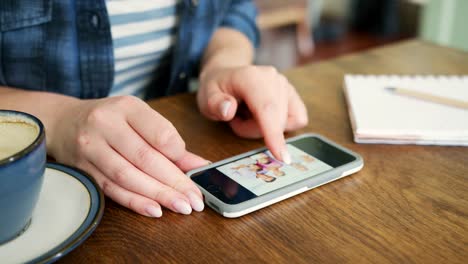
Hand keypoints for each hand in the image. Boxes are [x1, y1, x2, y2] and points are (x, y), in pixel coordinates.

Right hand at [49, 96, 207, 216]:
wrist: (64, 122)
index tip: (194, 171)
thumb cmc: (111, 120)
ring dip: (157, 195)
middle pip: (145, 158)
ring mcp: (91, 147)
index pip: (160, 133)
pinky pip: (111, 189)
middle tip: (194, 200)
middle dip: (174, 183)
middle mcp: (106, 124)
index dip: (179, 155)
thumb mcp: (141, 119)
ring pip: (128, 176)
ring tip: (180, 207)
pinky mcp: (83, 169)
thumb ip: (170, 142)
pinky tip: (154, 210)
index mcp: (127, 107)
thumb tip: (199, 166)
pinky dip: (135, 202)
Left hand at [197, 65, 307, 162]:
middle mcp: (273, 79)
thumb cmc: (217, 88)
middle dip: (254, 131)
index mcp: (251, 77)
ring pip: (286, 123)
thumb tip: (228, 110)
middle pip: (276, 121)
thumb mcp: (206, 96)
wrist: (226, 75)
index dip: (274, 133)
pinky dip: (280, 126)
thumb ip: (214, 103)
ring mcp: (286, 86)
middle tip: (236, 121)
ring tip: (247, 117)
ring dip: (265, 129)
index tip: (280, 156)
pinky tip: (263, 118)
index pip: (267, 108)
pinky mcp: (293, 96)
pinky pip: (296, 120)